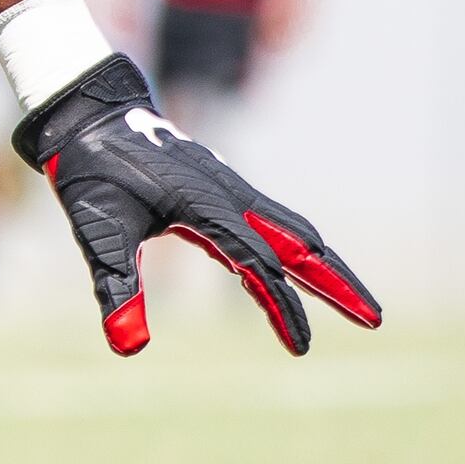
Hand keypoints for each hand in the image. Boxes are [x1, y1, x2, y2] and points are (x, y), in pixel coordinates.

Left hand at [17, 56, 379, 356]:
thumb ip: (116, 290)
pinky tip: (303, 267)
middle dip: (337, 282)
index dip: (281, 307)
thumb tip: (128, 347)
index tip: (300, 346)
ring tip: (358, 301)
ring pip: (294, 228)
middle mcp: (228, 195)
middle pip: (300, 241)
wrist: (90, 116)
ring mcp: (229, 188)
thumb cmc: (92, 174)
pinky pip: (274, 220)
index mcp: (204, 205)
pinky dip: (300, 246)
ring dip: (327, 264)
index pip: (258, 265)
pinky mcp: (222, 189)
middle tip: (374, 318)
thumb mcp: (97, 234)